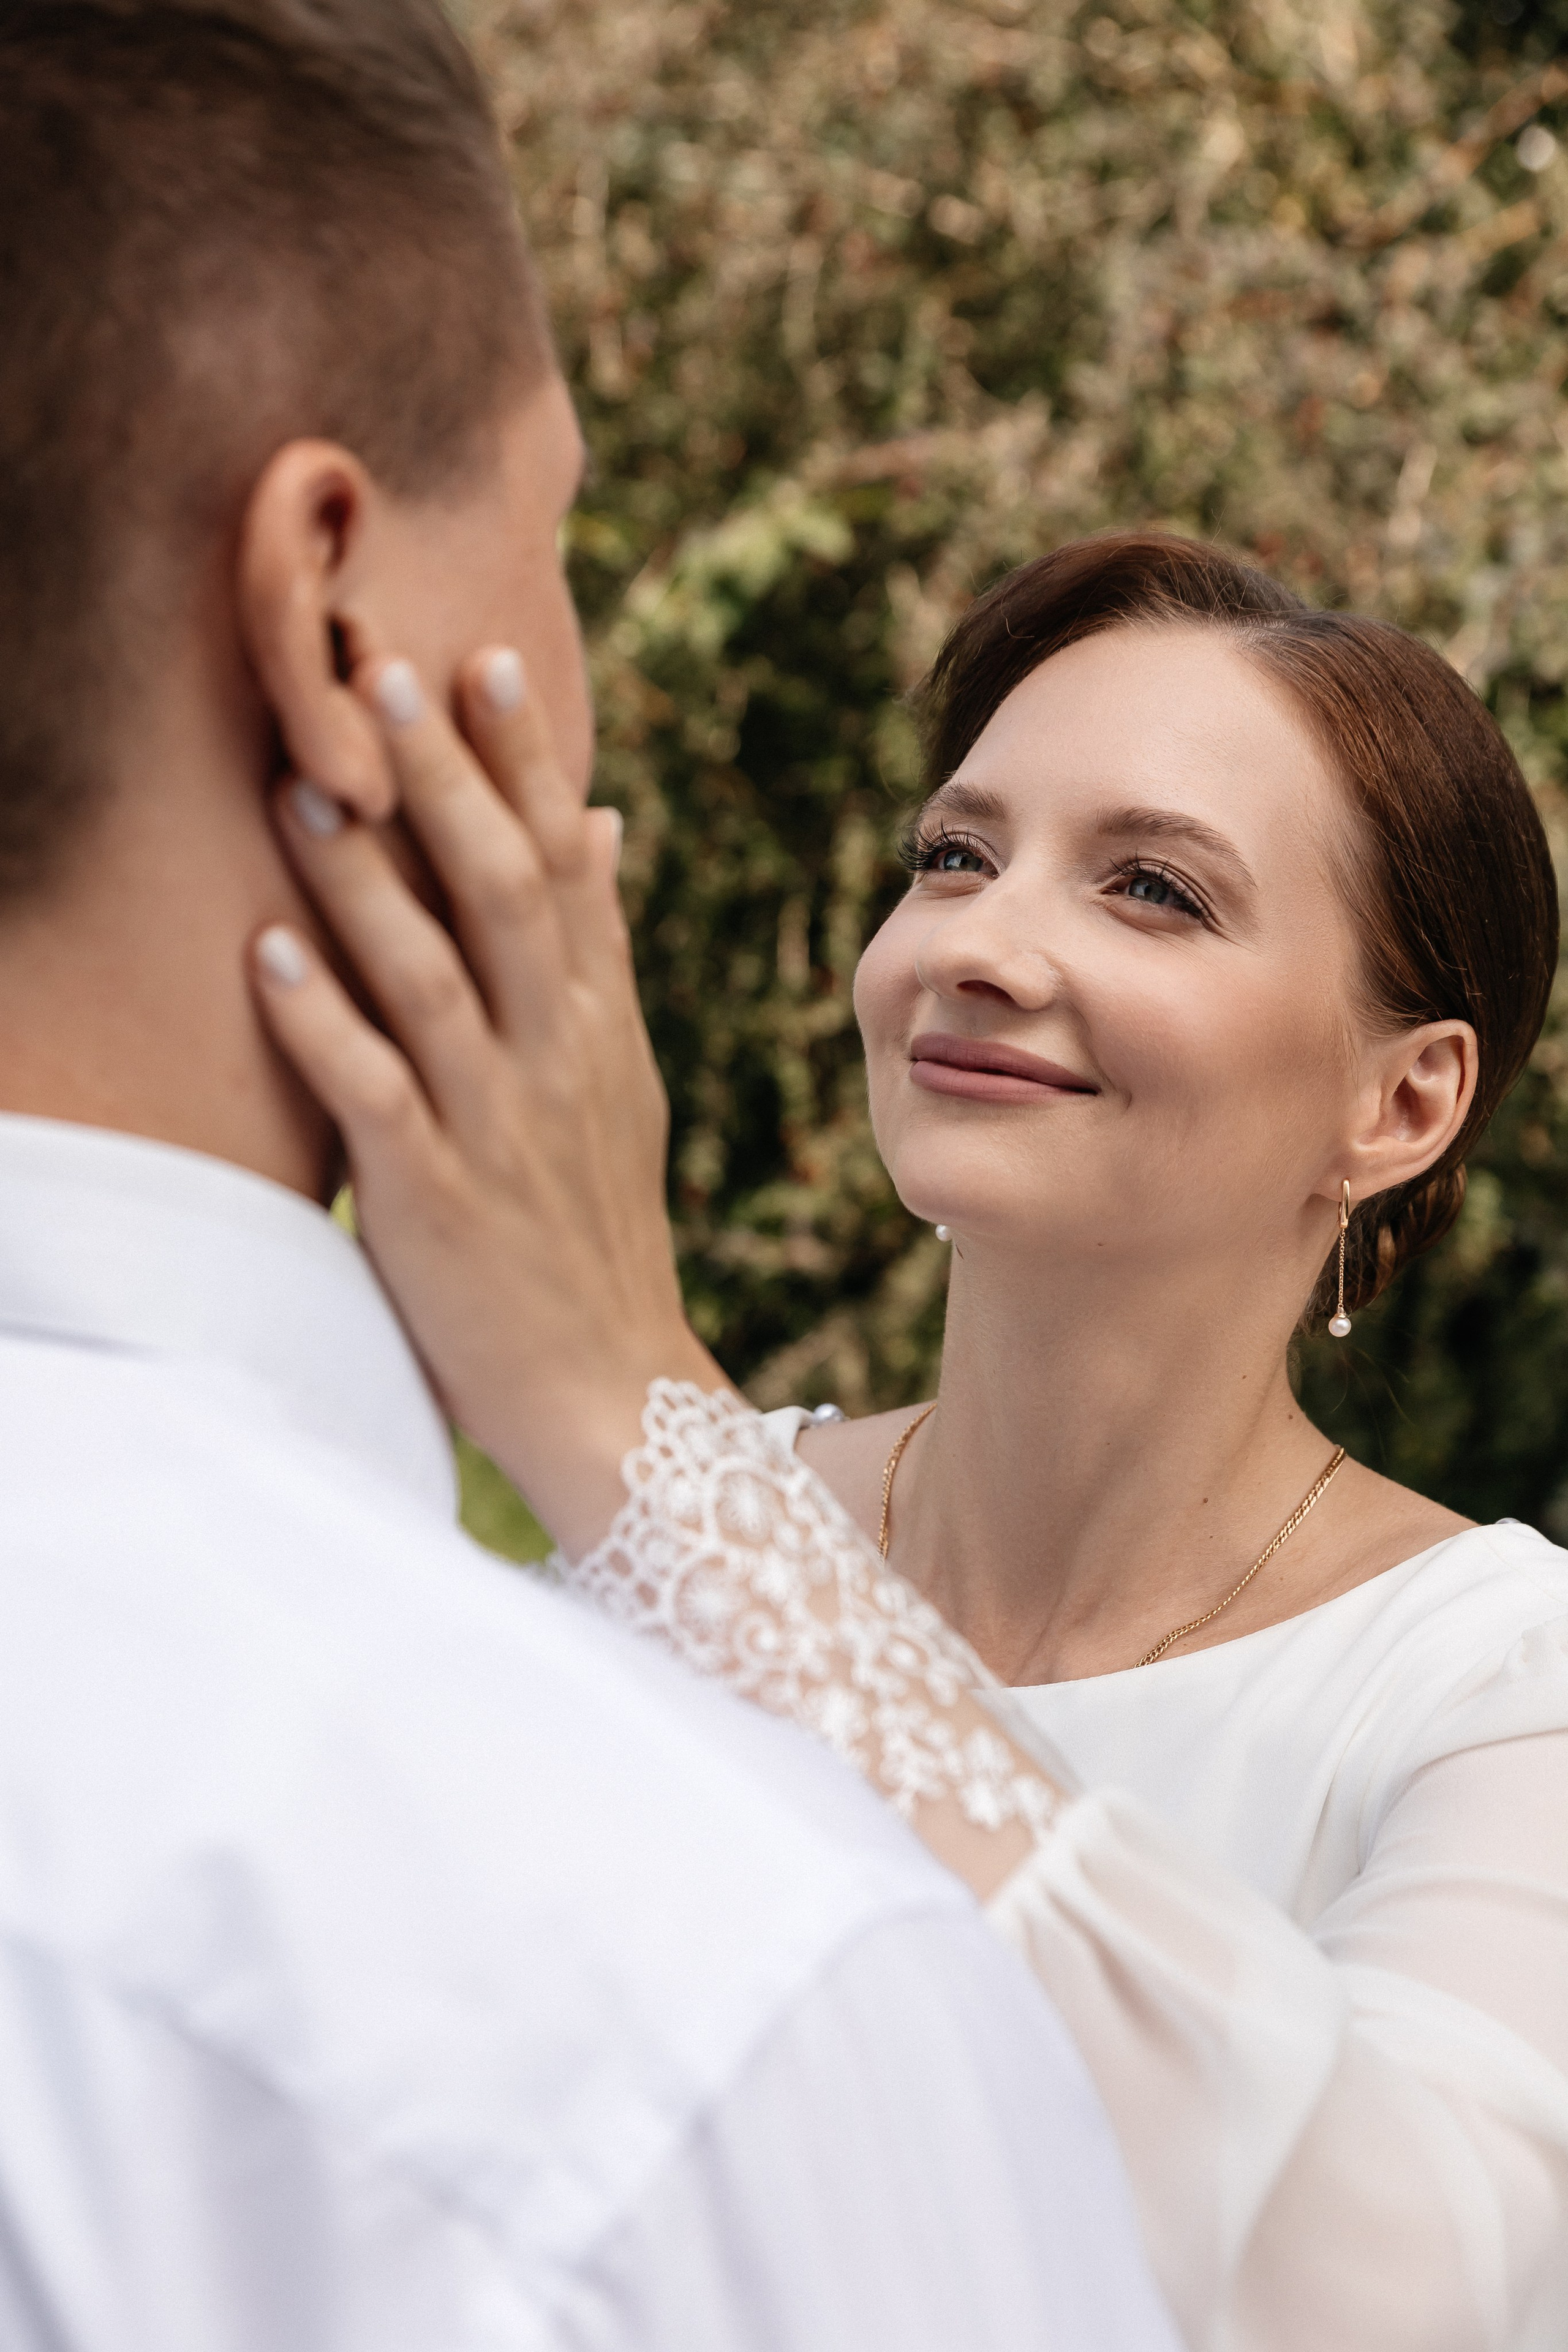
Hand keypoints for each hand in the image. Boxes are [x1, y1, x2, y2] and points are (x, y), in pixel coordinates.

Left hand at [248, 646, 721, 1558]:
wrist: (613, 1390)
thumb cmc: (597, 1227)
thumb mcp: (622, 1079)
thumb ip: (596, 952)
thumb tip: (598, 821)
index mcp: (597, 1025)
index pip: (564, 870)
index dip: (524, 765)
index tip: (486, 660)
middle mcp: (555, 1059)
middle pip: (501, 895)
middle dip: (443, 782)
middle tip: (382, 672)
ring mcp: (499, 1128)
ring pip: (431, 981)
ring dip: (366, 882)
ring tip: (301, 787)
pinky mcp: (435, 1200)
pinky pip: (374, 1097)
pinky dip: (322, 1025)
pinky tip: (267, 954)